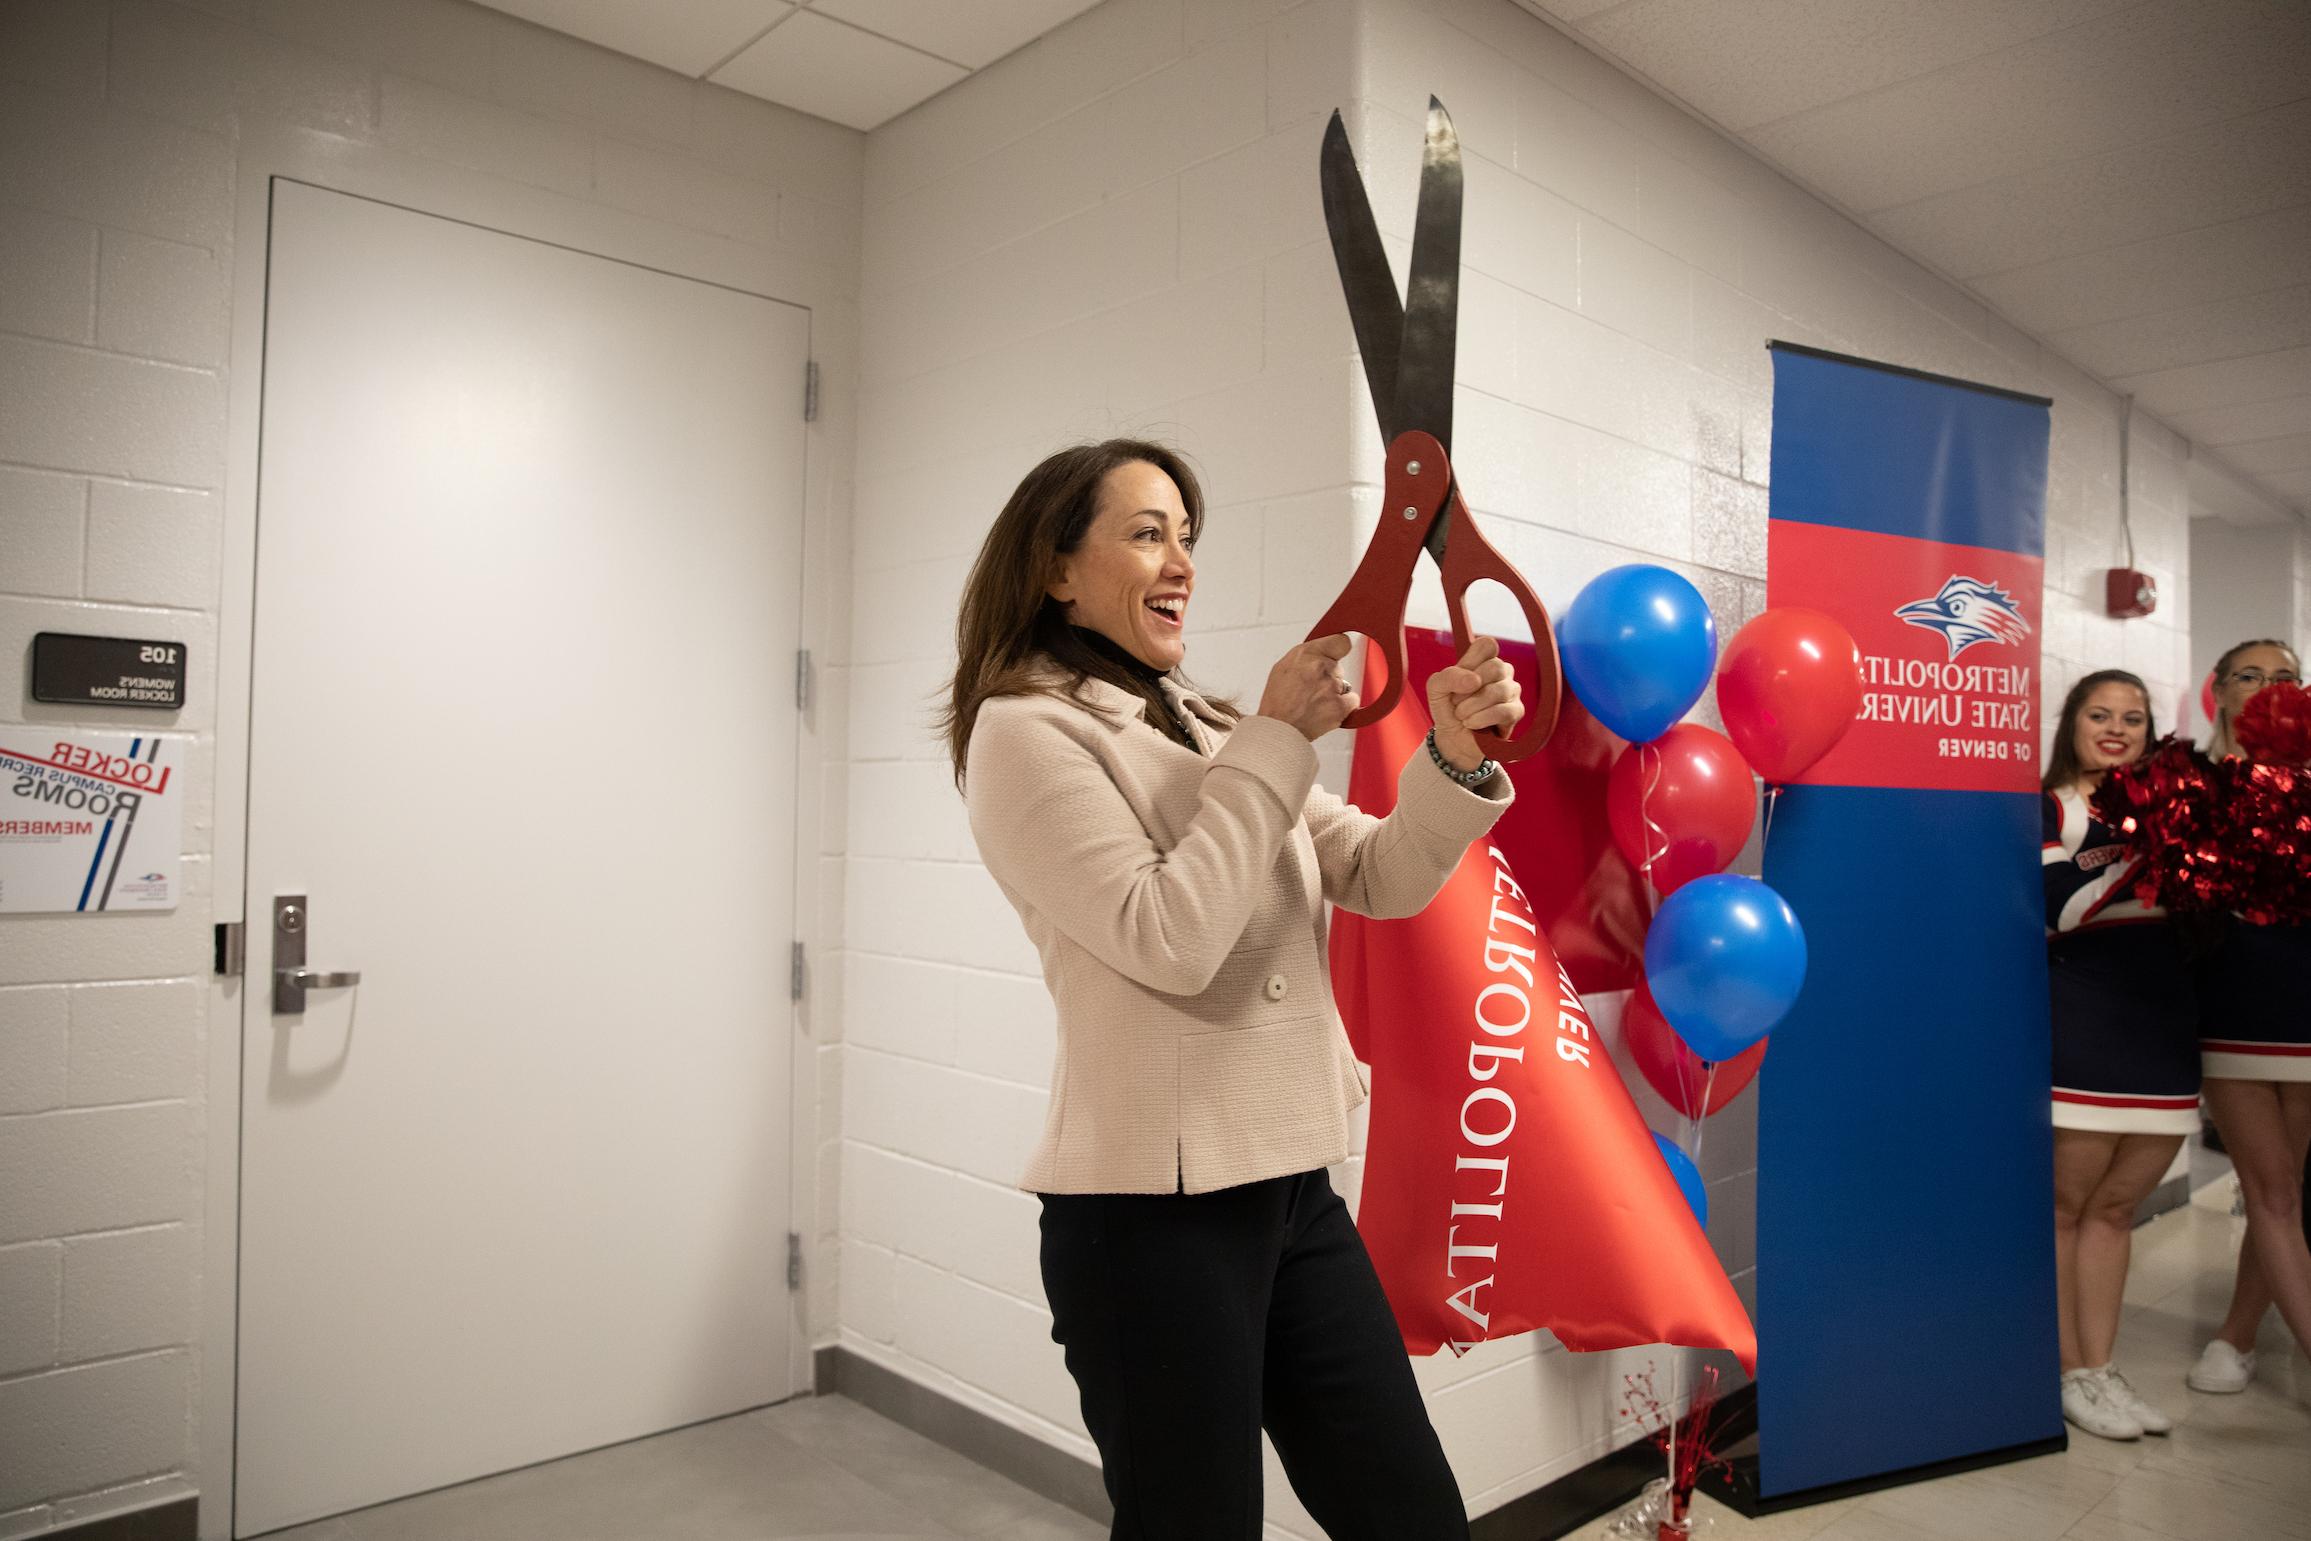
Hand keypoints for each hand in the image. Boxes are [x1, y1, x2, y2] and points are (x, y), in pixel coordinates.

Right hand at [1259, 635, 1358, 740]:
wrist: (1278, 729)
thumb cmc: (1278, 702)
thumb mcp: (1283, 668)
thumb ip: (1305, 658)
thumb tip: (1319, 654)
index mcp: (1305, 654)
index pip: (1340, 641)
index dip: (1339, 648)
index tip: (1337, 653)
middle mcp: (1320, 666)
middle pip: (1338, 667)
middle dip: (1329, 677)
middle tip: (1313, 690)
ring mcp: (1332, 686)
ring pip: (1344, 685)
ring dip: (1334, 693)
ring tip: (1315, 703)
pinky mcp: (1340, 705)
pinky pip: (1352, 701)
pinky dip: (1343, 707)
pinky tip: (1326, 711)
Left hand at [1427, 636, 1521, 770]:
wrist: (1453, 738)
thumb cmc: (1447, 708)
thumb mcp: (1436, 688)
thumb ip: (1447, 676)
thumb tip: (1474, 680)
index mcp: (1483, 660)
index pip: (1488, 645)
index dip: (1471, 661)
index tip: (1460, 678)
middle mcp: (1502, 672)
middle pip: (1495, 667)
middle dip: (1468, 689)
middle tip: (1456, 701)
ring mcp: (1512, 690)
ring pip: (1499, 691)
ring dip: (1472, 706)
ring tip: (1462, 716)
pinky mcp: (1517, 711)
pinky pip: (1504, 711)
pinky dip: (1482, 718)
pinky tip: (1471, 724)